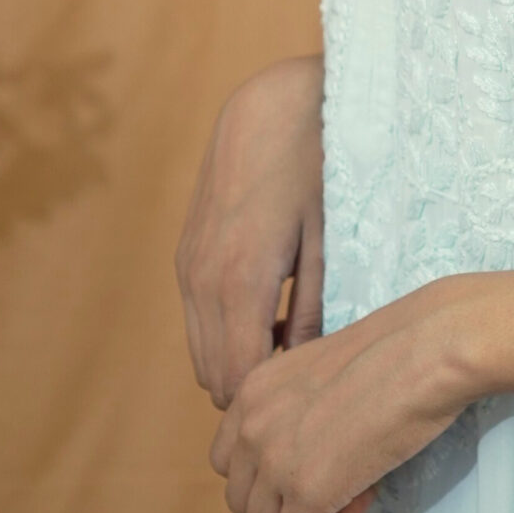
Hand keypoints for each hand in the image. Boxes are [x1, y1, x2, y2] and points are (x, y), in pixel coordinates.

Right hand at [175, 54, 324, 410]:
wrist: (270, 108)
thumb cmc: (315, 169)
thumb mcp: (328, 243)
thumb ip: (314, 311)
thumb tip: (304, 368)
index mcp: (240, 281)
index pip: (241, 378)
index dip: (273, 401)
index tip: (313, 404)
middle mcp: (202, 279)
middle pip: (215, 375)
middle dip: (255, 392)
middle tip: (307, 390)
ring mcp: (187, 267)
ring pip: (201, 352)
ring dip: (239, 364)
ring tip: (294, 356)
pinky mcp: (185, 255)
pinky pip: (198, 321)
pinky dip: (227, 336)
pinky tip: (273, 322)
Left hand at [208, 264, 513, 512]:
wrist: (428, 350)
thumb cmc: (395, 350)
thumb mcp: (319, 369)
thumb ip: (294, 407)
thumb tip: (305, 451)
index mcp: (250, 390)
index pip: (229, 461)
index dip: (271, 472)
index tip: (319, 456)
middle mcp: (250, 426)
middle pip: (242, 501)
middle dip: (286, 502)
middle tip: (341, 476)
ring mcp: (275, 462)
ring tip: (353, 487)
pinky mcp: (308, 493)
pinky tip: (365, 496)